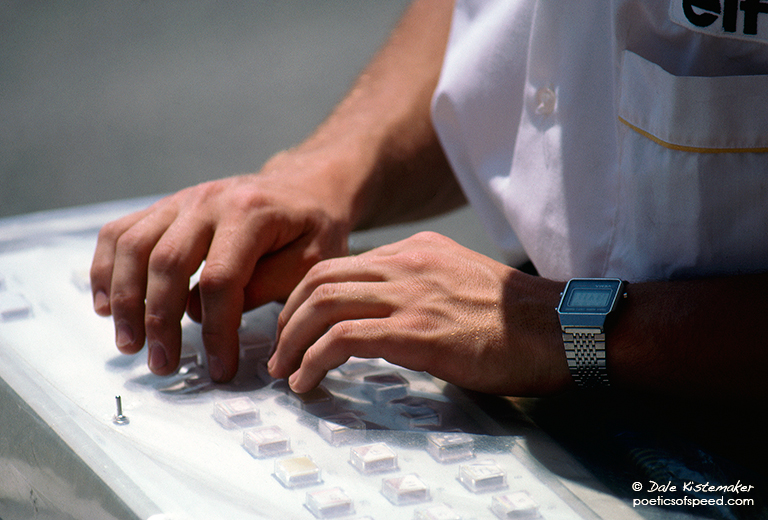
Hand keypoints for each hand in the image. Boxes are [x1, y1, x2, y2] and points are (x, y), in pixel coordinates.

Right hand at [90, 151, 350, 381]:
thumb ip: (270, 286)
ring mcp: (180, 201)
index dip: (217, 331)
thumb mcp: (314, 259)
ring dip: (125, 301)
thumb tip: (210, 315)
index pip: (221, 280)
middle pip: (167, 263)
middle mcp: (207, 201)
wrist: (303, 187)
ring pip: (133, 247)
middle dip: (160, 322)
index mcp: (250, 213)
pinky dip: (104, 269)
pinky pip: (119, 233)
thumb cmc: (312, 227)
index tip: (220, 369)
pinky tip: (106, 305)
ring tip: (130, 345)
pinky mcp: (164, 208)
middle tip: (163, 365)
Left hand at [268, 231, 570, 394]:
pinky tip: (308, 380)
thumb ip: (420, 282)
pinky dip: (314, 360)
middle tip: (279, 348)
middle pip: (320, 278)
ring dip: (292, 340)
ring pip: (323, 304)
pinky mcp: (416, 331)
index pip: (341, 264)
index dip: (306, 295)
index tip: (294, 323)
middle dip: (287, 315)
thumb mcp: (460, 279)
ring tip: (285, 369)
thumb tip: (385, 306)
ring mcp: (410, 295)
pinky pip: (344, 339)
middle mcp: (406, 264)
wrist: (557, 328)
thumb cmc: (514, 315)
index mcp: (415, 251)